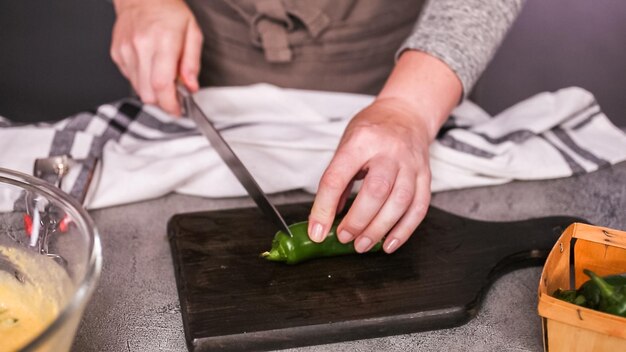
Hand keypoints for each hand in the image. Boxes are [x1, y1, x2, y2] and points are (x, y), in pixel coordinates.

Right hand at [110, 0, 202, 115]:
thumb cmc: (169, 11)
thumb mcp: (193, 32)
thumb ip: (193, 62)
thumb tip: (191, 86)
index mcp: (163, 41)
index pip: (162, 84)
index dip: (170, 104)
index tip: (178, 110)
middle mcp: (141, 46)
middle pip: (149, 93)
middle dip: (163, 101)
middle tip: (174, 95)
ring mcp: (126, 50)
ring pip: (138, 89)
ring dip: (153, 91)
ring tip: (163, 76)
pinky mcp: (117, 53)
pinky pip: (130, 78)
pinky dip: (142, 80)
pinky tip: (150, 67)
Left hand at [308, 50, 462, 253]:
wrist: (406, 113)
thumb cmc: (372, 130)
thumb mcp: (346, 145)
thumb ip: (337, 180)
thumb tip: (326, 217)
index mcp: (361, 141)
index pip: (337, 177)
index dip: (324, 208)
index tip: (317, 230)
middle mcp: (389, 151)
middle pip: (376, 191)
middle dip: (358, 221)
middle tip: (344, 237)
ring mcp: (411, 164)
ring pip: (400, 202)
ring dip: (380, 229)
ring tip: (362, 244)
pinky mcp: (426, 175)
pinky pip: (418, 208)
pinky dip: (404, 231)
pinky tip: (389, 243)